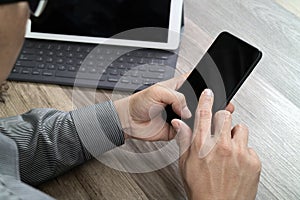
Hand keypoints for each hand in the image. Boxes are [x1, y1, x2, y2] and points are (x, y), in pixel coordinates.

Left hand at [114, 74, 234, 141]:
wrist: (129, 121)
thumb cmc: (139, 103)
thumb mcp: (157, 91)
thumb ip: (175, 97)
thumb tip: (187, 110)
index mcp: (177, 88)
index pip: (196, 80)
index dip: (207, 80)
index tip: (219, 81)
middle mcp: (181, 101)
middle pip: (201, 99)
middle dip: (211, 101)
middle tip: (222, 101)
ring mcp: (180, 115)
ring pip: (198, 115)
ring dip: (205, 116)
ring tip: (212, 115)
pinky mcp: (178, 129)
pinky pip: (190, 130)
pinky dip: (194, 130)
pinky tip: (196, 127)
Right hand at [172, 89, 260, 199]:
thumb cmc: (201, 189)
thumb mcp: (185, 163)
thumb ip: (183, 140)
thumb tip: (178, 123)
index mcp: (202, 145)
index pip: (204, 113)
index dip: (206, 99)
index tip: (208, 93)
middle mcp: (221, 146)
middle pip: (225, 115)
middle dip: (221, 119)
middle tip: (219, 130)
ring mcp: (239, 153)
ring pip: (241, 128)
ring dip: (234, 135)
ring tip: (229, 147)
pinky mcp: (253, 161)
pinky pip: (250, 146)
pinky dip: (244, 151)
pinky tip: (236, 161)